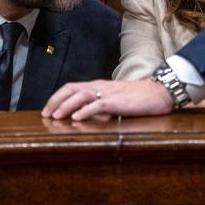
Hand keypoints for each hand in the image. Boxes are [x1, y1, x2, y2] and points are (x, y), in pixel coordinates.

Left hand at [42, 79, 173, 120]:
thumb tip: (86, 118)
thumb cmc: (138, 99)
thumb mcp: (115, 103)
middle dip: (56, 101)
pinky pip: (99, 104)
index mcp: (98, 86)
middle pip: (71, 89)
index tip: (47, 110)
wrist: (159, 93)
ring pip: (81, 95)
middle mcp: (100, 87)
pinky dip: (86, 111)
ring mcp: (109, 93)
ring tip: (56, 117)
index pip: (71, 87)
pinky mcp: (118, 101)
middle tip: (45, 114)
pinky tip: (77, 118)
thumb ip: (100, 108)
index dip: (57, 98)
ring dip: (66, 106)